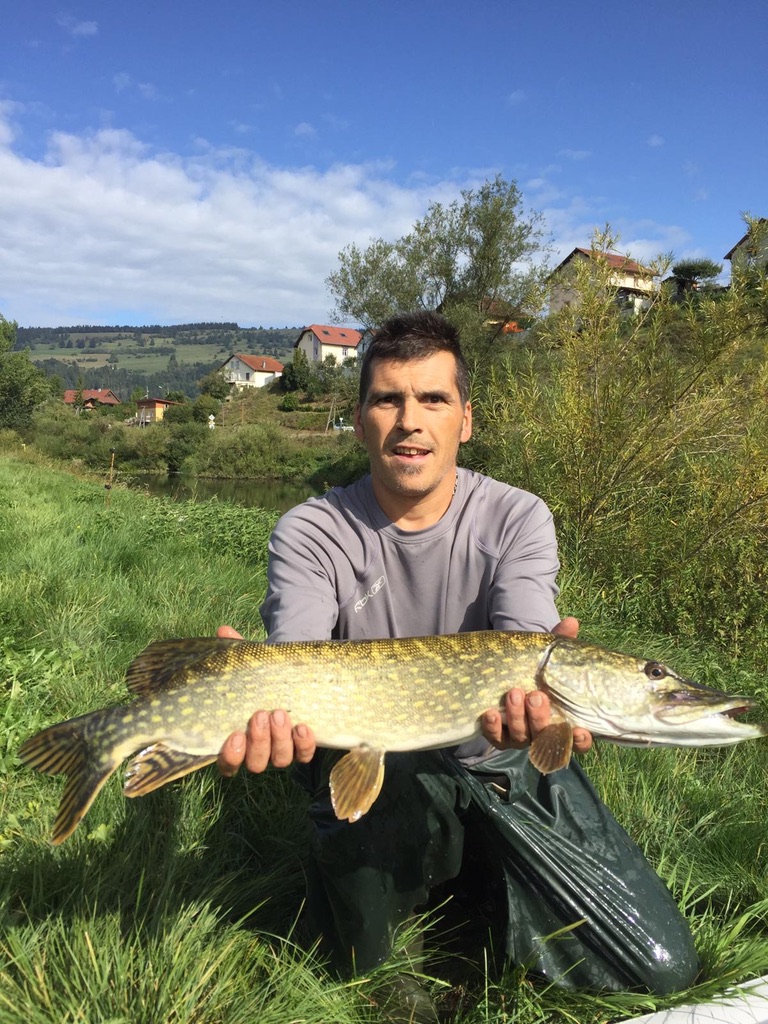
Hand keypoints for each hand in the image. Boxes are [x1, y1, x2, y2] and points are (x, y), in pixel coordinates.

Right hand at [215, 625, 316, 775]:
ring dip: (280, 739)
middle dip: (258, 741)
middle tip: (261, 714)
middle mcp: (259, 752)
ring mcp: (282, 751)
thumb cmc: (263, 678)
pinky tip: (303, 726)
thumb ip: (237, 652)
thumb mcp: (250, 666)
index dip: (230, 755)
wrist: (293, 680)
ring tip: (280, 712)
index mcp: (238, 741)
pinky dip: (304, 744)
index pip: (227, 762)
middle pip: (255, 763)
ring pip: (280, 760)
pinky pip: (304, 755)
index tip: (234, 735)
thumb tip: (224, 630)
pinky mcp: (303, 747)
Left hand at [481, 617, 592, 753]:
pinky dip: (493, 728)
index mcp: (563, 719)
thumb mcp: (548, 657)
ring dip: (517, 718)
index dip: (581, 740)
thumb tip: (571, 622)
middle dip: (540, 717)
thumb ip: (560, 644)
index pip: (578, 741)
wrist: (504, 673)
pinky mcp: (499, 736)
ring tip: (513, 693)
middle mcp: (543, 733)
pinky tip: (489, 713)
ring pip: (521, 738)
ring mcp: (520, 737)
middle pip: (545, 736)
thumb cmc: (536, 670)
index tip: (578, 730)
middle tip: (535, 696)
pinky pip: (496, 738)